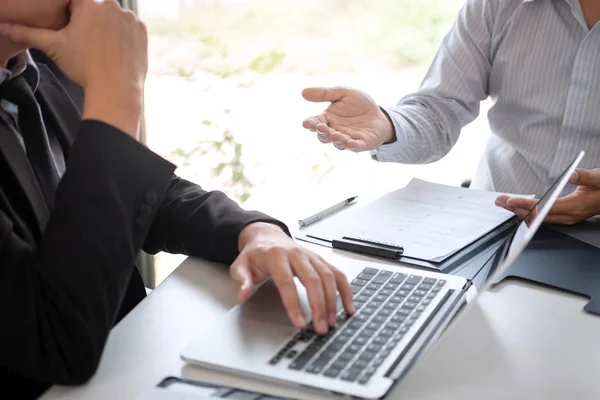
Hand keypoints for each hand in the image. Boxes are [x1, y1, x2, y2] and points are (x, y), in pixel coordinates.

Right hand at [0, 0, 148, 138]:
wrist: (116, 89)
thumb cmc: (85, 67)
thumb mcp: (54, 47)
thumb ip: (28, 32)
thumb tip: (3, 26)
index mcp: (89, 4)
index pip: (76, 0)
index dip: (72, 12)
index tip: (72, 28)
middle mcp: (112, 6)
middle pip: (95, 7)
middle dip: (89, 21)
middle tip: (85, 42)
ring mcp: (129, 18)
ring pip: (113, 17)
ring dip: (106, 27)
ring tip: (100, 49)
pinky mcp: (142, 31)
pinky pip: (129, 27)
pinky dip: (122, 36)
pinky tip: (114, 51)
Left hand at [231, 222, 354, 334]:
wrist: (267, 236)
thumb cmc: (255, 254)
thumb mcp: (240, 265)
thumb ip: (242, 280)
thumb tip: (244, 294)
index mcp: (276, 255)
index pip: (287, 282)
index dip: (294, 304)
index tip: (299, 322)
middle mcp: (297, 254)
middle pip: (313, 280)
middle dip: (319, 306)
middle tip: (321, 327)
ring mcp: (311, 256)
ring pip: (328, 277)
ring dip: (332, 301)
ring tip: (332, 322)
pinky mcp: (320, 260)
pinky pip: (337, 274)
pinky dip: (345, 290)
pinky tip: (348, 307)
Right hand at [302, 87, 395, 151]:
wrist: (379, 114)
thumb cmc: (358, 104)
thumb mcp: (342, 93)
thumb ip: (324, 94)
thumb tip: (303, 92)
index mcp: (327, 119)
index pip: (315, 122)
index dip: (310, 123)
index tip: (306, 123)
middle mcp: (335, 131)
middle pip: (324, 136)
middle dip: (322, 133)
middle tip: (321, 128)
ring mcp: (348, 139)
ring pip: (338, 143)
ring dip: (336, 140)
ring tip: (336, 135)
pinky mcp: (361, 144)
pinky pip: (355, 147)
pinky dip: (352, 146)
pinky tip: (351, 143)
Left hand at [495, 168, 599, 224]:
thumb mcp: (599, 178)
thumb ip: (585, 177)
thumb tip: (572, 175)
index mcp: (575, 207)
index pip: (545, 208)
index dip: (526, 205)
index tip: (511, 200)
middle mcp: (568, 216)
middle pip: (537, 216)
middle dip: (516, 208)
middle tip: (499, 201)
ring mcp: (566, 217)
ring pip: (538, 218)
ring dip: (519, 211)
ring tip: (503, 203)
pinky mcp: (565, 216)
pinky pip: (542, 217)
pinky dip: (528, 212)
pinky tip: (519, 207)